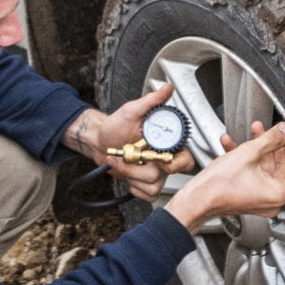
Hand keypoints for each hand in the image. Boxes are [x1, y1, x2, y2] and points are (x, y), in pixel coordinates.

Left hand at [73, 83, 183, 200]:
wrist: (99, 141)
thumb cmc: (116, 126)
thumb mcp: (132, 111)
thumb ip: (151, 101)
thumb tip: (167, 89)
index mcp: (166, 143)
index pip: (185, 159)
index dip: (174, 163)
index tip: (156, 158)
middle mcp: (164, 159)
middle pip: (165, 175)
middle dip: (141, 170)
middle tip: (130, 158)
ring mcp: (156, 173)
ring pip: (153, 185)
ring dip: (131, 175)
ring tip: (120, 161)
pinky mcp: (145, 183)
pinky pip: (147, 195)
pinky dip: (134, 187)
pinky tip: (127, 174)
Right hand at [165, 119, 284, 234]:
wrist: (196, 200)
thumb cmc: (218, 186)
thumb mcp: (249, 154)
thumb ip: (271, 140)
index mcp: (277, 194)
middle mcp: (271, 200)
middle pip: (283, 170)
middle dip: (276, 147)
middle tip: (274, 132)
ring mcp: (259, 199)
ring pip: (266, 169)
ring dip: (260, 149)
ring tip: (254, 132)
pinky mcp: (247, 196)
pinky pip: (253, 175)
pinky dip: (247, 159)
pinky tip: (234, 144)